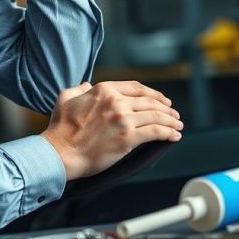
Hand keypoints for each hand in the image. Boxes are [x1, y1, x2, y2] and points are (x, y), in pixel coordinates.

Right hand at [40, 81, 182, 179]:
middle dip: (166, 108)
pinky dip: (168, 133)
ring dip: (171, 120)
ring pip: (156, 116)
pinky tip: (174, 136)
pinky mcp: (128, 137)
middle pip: (149, 101)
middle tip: (174, 114)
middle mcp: (116, 101)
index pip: (136, 88)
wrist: (60, 153)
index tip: (161, 99)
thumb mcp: (65, 99)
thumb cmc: (60, 130)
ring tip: (178, 125)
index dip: (152, 93)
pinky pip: (156, 132)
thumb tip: (86, 86)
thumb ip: (78, 89)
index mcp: (104, 90)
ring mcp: (123, 119)